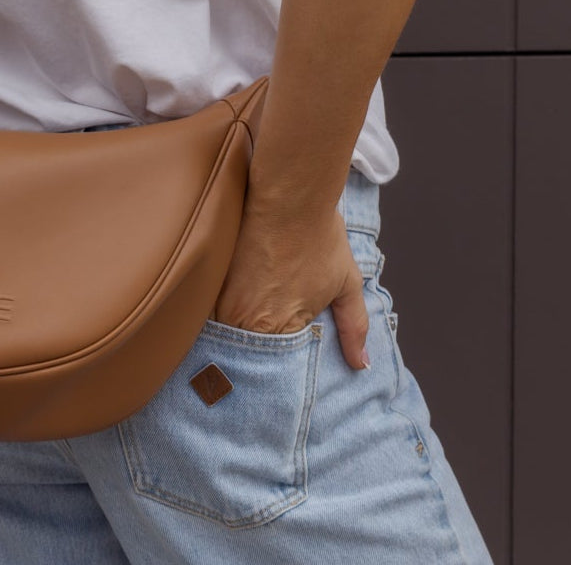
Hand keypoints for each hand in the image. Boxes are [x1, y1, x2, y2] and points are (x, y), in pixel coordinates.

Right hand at [211, 201, 369, 370]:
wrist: (289, 196)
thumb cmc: (320, 237)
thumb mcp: (347, 283)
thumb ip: (354, 328)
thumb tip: (361, 365)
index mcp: (280, 325)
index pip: (270, 365)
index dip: (270, 369)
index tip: (269, 374)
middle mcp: (247, 317)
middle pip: (241, 351)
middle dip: (244, 358)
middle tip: (246, 361)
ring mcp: (225, 296)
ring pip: (222, 332)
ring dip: (229, 336)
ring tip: (234, 338)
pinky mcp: (212, 274)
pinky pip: (209, 306)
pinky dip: (217, 311)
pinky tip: (225, 308)